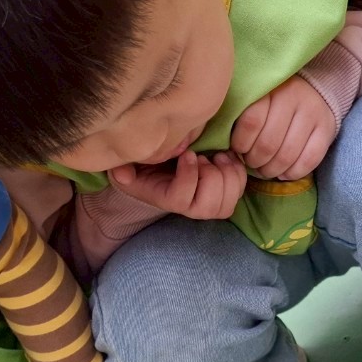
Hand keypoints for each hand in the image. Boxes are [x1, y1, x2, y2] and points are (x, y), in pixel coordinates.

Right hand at [108, 150, 246, 219]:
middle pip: (208, 206)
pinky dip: (238, 172)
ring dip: (226, 174)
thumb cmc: (147, 163)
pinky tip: (226, 158)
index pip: (179, 199)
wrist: (165, 165)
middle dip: (210, 176)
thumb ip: (122, 169)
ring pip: (227, 201)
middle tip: (203, 156)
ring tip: (216, 157)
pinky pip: (239, 190)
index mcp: (165, 198)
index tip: (187, 153)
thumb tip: (124, 174)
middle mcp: (189, 207)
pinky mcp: (225, 194)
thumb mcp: (128, 164)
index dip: (188, 176)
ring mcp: (209, 204)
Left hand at [231, 76, 336, 180]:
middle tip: (251, 163)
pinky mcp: (327, 130)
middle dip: (255, 161)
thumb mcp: (258, 97)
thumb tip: (225, 148)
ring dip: (271, 170)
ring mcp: (312, 114)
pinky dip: (292, 173)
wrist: (316, 89)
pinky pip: (308, 161)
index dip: (241, 143)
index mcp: (270, 88)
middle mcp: (293, 98)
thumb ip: (242, 116)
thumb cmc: (276, 100)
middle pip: (268, 144)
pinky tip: (284, 172)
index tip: (238, 149)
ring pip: (287, 155)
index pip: (251, 122)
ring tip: (265, 169)